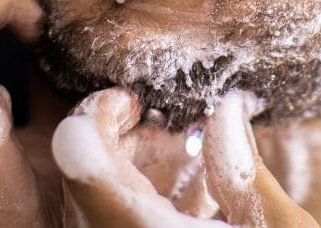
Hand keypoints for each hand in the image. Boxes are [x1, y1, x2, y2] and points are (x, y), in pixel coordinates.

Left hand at [53, 88, 319, 227]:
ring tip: (167, 169)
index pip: (79, 155)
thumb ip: (243, 174)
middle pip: (76, 183)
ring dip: (114, 180)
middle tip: (147, 127)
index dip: (98, 116)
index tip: (130, 105)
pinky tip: (170, 210)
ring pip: (82, 215)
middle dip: (108, 143)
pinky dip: (124, 214)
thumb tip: (227, 112)